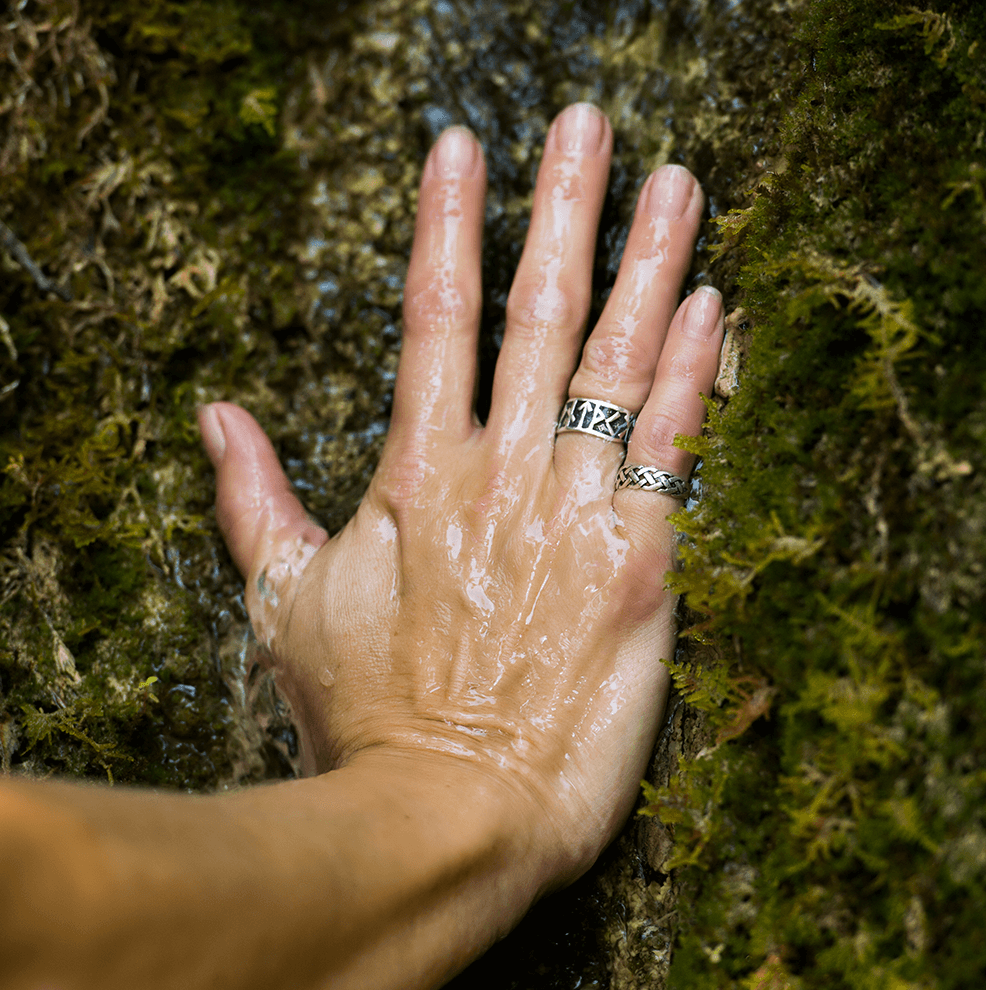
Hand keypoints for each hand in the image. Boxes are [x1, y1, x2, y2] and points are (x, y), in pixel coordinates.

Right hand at [198, 102, 722, 888]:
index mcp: (420, 477)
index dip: (449, 224)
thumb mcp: (285, 605)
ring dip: (651, 264)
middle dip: (563, 209)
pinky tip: (715, 307)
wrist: (444, 815)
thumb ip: (255, 501)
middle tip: (587, 124)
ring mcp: (576, 516)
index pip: (433, 316)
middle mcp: (501, 476)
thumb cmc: (363, 718)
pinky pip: (673, 455)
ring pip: (619, 365)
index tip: (461, 149)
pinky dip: (697, 378)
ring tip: (675, 184)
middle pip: (538, 314)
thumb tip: (217, 417)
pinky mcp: (640, 569)